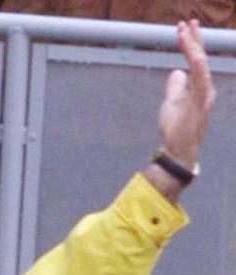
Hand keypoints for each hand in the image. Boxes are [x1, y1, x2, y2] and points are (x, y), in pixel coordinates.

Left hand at [158, 20, 215, 166]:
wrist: (179, 150)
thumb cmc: (176, 128)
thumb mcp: (171, 102)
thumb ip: (175, 87)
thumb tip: (176, 71)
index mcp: (199, 87)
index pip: (196, 61)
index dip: (190, 44)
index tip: (182, 29)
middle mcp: (206, 88)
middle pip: (201, 58)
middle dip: (194, 39)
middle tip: (186, 22)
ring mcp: (205, 95)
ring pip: (201, 65)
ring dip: (193, 47)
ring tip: (185, 31)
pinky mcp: (200, 103)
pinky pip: (201, 80)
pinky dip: (197, 66)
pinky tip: (193, 54)